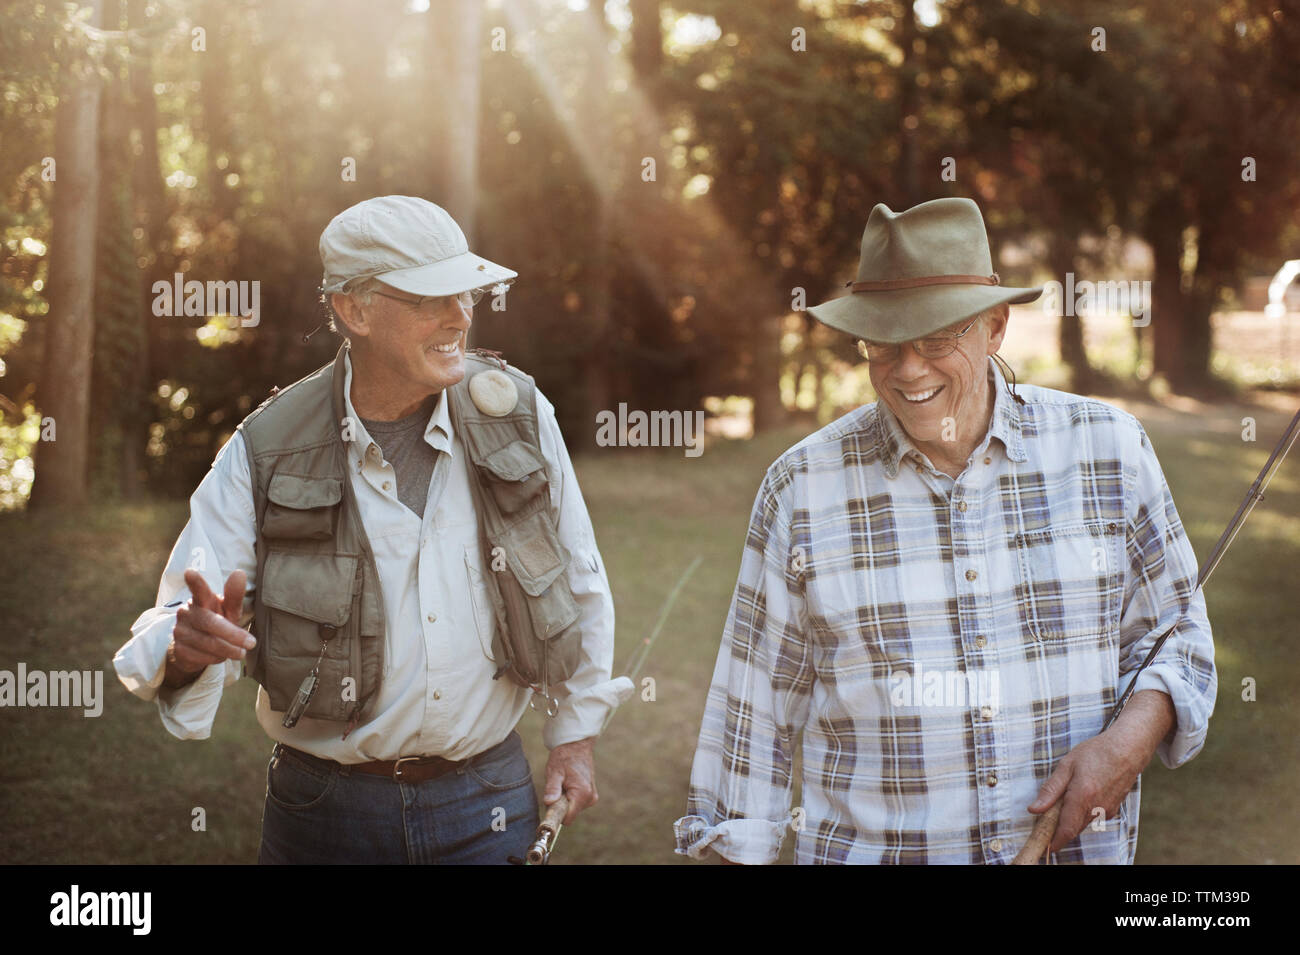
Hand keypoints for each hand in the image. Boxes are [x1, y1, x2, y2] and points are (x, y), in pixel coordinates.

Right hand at [164, 569, 252, 686]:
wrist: (198, 647)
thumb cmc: (218, 621)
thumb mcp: (229, 610)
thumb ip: (234, 595)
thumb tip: (239, 573)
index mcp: (201, 600)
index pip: (198, 589)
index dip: (195, 582)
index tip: (190, 572)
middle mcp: (186, 613)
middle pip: (210, 623)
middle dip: (232, 634)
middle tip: (251, 643)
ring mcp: (179, 631)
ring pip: (207, 643)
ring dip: (228, 650)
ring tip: (240, 652)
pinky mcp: (177, 649)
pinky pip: (201, 657)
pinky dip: (217, 658)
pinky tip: (221, 656)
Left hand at [542, 736, 596, 825]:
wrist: (577, 746)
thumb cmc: (564, 757)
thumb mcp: (554, 771)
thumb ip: (552, 788)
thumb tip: (549, 803)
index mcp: (582, 794)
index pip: (567, 819)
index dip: (556, 814)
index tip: (549, 804)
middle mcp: (590, 798)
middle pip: (569, 814)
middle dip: (560, 806)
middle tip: (557, 787)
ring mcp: (592, 797)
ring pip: (572, 809)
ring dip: (564, 801)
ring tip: (563, 783)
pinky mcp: (590, 795)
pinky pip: (576, 804)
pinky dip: (569, 797)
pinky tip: (568, 784)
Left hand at [1027, 690, 1174, 852]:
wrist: (1127, 749)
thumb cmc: (1096, 753)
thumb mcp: (1067, 766)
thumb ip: (1050, 790)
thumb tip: (1034, 810)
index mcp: (1082, 797)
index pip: (1066, 829)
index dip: (1055, 841)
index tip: (1045, 846)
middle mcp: (1096, 809)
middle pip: (1073, 828)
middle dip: (1060, 828)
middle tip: (1048, 816)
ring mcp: (1107, 811)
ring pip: (1083, 822)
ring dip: (1072, 818)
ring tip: (1067, 796)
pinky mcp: (1113, 809)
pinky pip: (1093, 817)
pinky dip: (1083, 812)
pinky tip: (1083, 793)